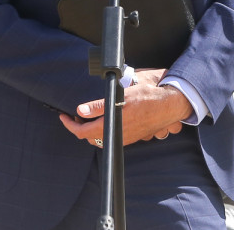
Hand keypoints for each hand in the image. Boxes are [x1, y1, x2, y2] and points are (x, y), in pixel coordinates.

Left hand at [59, 70, 192, 146]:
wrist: (169, 105)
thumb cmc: (148, 97)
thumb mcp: (121, 96)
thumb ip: (99, 105)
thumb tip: (81, 111)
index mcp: (112, 125)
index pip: (83, 132)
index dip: (70, 125)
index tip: (64, 117)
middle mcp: (117, 135)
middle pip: (89, 137)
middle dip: (80, 127)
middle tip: (77, 115)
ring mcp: (124, 138)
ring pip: (100, 138)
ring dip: (92, 129)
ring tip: (89, 116)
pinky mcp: (132, 137)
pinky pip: (111, 137)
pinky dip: (103, 130)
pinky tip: (106, 119)